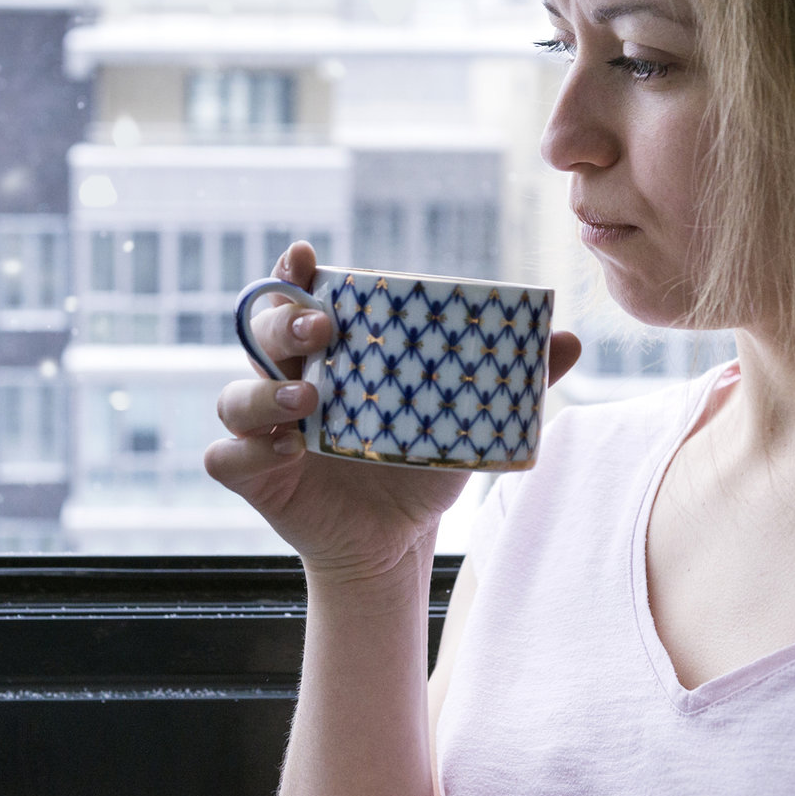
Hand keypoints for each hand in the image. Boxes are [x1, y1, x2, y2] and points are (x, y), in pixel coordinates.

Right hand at [205, 241, 581, 583]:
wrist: (397, 541)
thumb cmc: (420, 462)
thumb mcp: (465, 419)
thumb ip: (512, 380)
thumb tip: (569, 341)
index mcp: (331, 351)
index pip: (300, 296)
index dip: (294, 272)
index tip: (306, 255)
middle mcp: (289, 378)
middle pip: (261, 332)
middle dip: (284, 322)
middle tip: (322, 331)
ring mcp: (264, 426)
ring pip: (235, 392)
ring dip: (264, 392)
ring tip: (308, 404)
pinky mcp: (254, 475)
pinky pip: (225, 456)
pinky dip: (245, 451)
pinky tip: (282, 451)